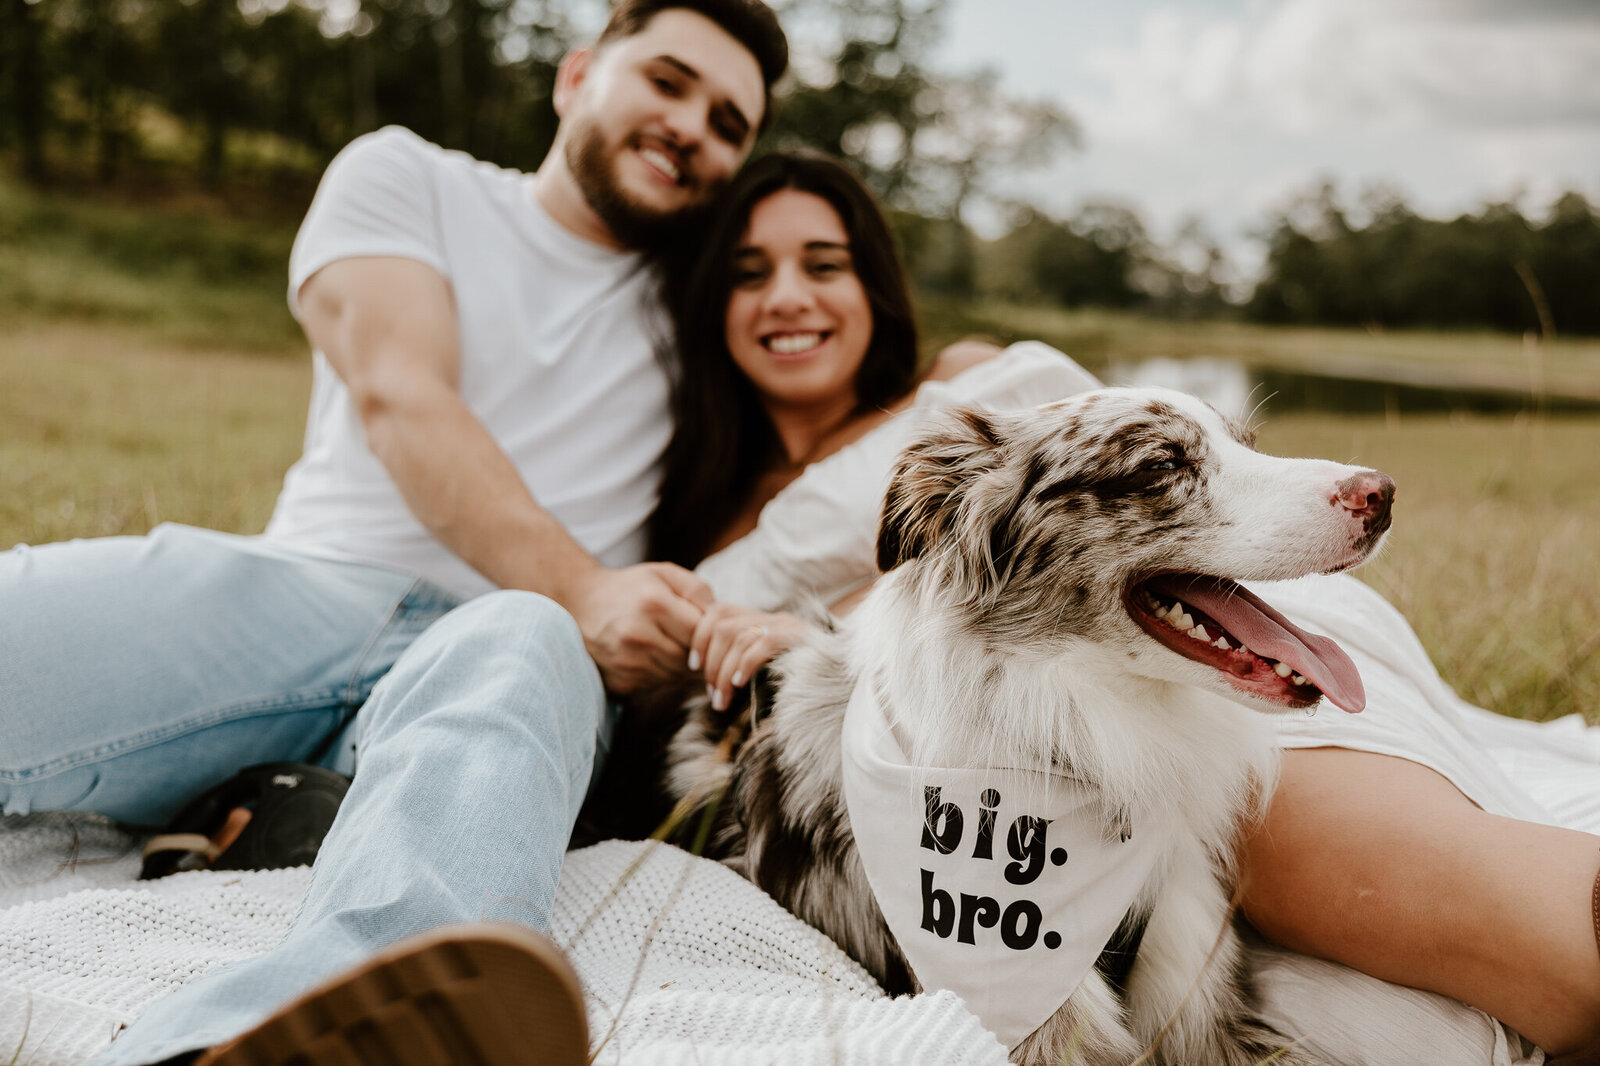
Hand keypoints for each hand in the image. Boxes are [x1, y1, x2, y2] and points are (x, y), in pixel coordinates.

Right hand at [564, 563, 713, 694]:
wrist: (581, 602)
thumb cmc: (630, 587)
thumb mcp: (664, 574)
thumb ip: (698, 589)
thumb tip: (721, 616)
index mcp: (654, 605)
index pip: (701, 634)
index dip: (709, 635)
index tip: (707, 631)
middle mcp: (639, 635)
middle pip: (689, 660)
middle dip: (696, 654)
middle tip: (691, 641)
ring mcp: (627, 661)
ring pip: (675, 677)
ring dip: (680, 667)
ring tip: (670, 646)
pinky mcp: (620, 680)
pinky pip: (656, 685)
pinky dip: (661, 675)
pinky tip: (652, 657)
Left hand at [689, 605, 813, 710]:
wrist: (851, 681)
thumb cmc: (807, 681)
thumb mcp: (770, 667)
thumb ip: (744, 660)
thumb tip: (707, 674)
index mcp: (763, 620)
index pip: (716, 611)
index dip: (699, 637)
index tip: (693, 666)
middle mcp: (774, 618)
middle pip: (722, 625)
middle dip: (708, 662)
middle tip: (711, 693)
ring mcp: (788, 627)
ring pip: (737, 637)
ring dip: (722, 672)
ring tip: (722, 701)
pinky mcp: (801, 640)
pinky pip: (763, 644)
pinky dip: (745, 664)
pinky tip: (739, 684)